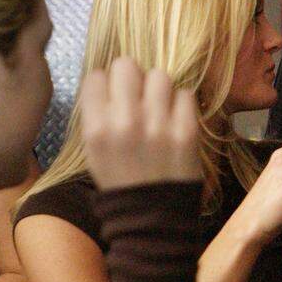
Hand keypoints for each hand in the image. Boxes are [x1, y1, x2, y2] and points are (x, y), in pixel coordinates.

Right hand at [79, 57, 199, 189]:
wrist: (153, 216)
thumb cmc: (120, 181)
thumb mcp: (94, 151)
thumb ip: (98, 114)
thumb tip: (108, 79)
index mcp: (97, 129)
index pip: (96, 76)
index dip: (105, 83)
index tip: (112, 94)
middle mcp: (126, 122)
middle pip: (127, 66)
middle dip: (131, 77)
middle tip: (137, 94)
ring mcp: (159, 125)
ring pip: (159, 75)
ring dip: (158, 88)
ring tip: (158, 106)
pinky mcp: (187, 130)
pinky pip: (186, 94)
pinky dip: (181, 103)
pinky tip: (175, 118)